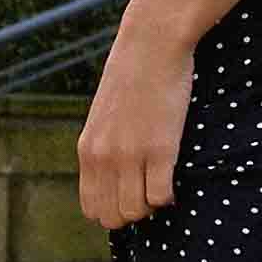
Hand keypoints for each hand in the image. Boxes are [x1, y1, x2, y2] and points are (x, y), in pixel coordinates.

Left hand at [78, 3, 195, 228]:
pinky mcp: (160, 149)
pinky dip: (170, 195)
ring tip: (162, 181)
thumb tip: (113, 175)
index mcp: (88, 150)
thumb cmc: (132, 76)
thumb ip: (103, 146)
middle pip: (114, 217)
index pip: (92, 208)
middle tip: (149, 189)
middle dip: (134, 212)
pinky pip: (161, 197)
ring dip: (152, 204)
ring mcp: (131, 155)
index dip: (114, 209)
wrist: (151, 44)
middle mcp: (104, 157)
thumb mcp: (104, 115)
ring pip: (137, 211)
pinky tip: (173, 174)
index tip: (131, 193)